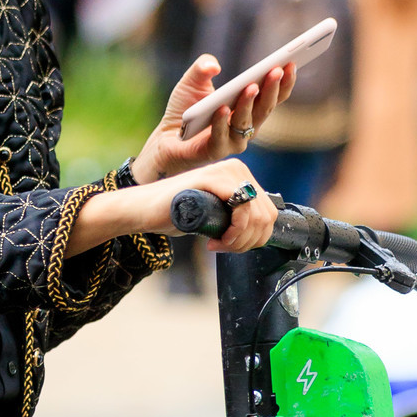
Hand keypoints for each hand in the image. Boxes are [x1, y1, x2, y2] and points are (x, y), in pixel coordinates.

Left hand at [132, 55, 295, 184]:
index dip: (285, 81)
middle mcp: (247, 126)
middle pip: (265, 108)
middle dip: (272, 88)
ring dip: (249, 104)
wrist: (165, 139)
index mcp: (250, 108)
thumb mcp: (192, 81)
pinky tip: (222, 108)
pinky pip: (221, 137)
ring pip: (246, 123)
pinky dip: (221, 123)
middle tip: (277, 69)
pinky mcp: (214, 152)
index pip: (274, 96)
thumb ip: (202, 67)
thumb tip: (212, 65)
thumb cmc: (185, 109)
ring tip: (250, 86)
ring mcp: (233, 141)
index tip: (291, 62)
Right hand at [163, 156, 277, 254]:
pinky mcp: (212, 179)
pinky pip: (241, 209)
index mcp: (241, 175)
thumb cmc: (177, 213)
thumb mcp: (217, 214)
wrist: (146, 210)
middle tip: (224, 248)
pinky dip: (234, 231)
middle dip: (248, 242)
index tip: (233, 246)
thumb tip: (260, 231)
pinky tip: (215, 240)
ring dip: (240, 240)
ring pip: (256, 216)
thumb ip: (237, 215)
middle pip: (266, 216)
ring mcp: (225, 171)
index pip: (270, 213)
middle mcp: (237, 169)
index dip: (257, 238)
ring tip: (218, 245)